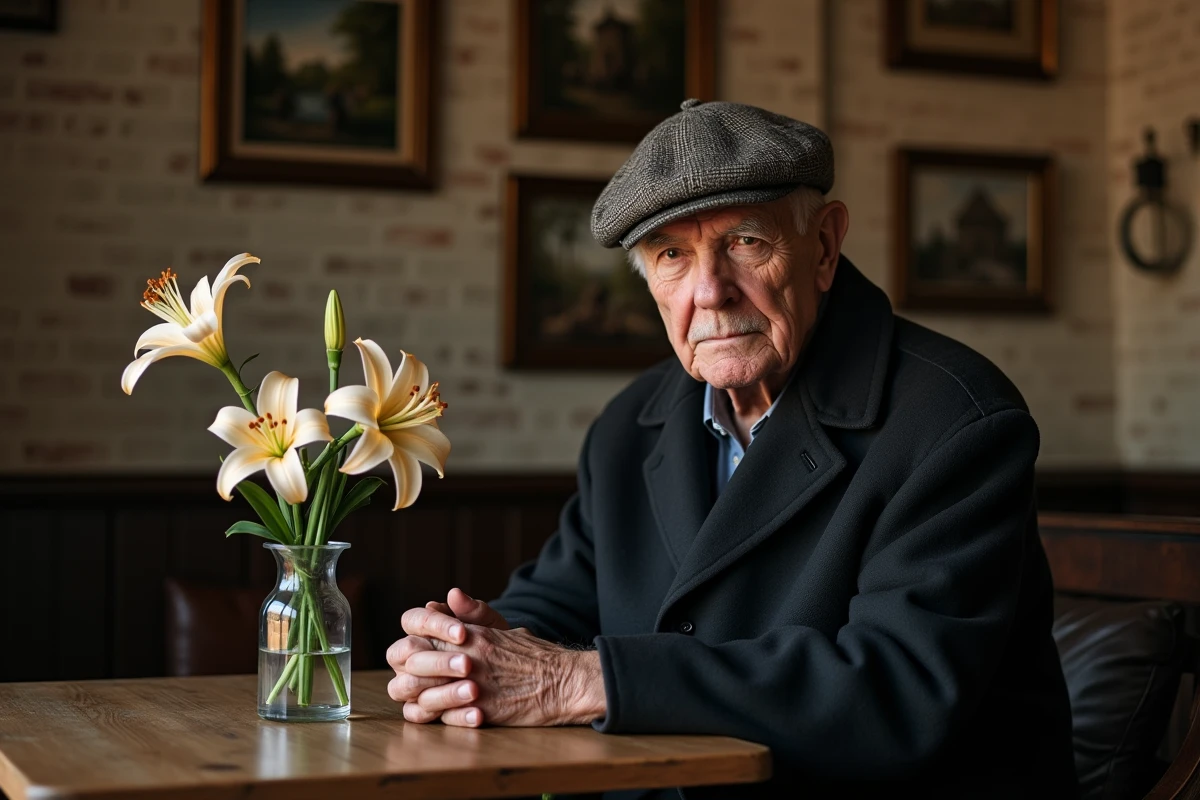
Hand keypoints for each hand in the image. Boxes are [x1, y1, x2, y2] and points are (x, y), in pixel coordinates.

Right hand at [386, 589, 510, 711]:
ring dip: (442, 690)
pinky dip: (453, 716)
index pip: (413, 620)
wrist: (507, 670)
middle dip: (437, 660)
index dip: (435, 625)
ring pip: (406, 687)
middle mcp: (406, 658)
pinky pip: (422, 716)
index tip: (463, 633)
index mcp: (418, 630)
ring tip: (474, 690)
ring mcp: (408, 685)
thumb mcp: (489, 625)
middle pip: (405, 655)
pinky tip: (478, 714)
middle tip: (468, 664)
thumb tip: (454, 594)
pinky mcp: (420, 710)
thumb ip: (474, 611)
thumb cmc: (489, 641)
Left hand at [399, 622, 605, 727]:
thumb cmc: (535, 654)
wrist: (564, 682)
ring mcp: (473, 685)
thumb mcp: (503, 628)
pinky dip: (435, 718)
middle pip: (411, 661)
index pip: (419, 632)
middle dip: (404, 671)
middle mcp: (467, 657)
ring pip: (421, 694)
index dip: (410, 643)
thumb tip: (448, 596)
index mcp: (470, 634)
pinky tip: (436, 716)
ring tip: (419, 701)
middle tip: (407, 679)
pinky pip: (443, 718)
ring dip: (416, 698)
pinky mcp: (482, 712)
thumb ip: (472, 613)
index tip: (411, 652)